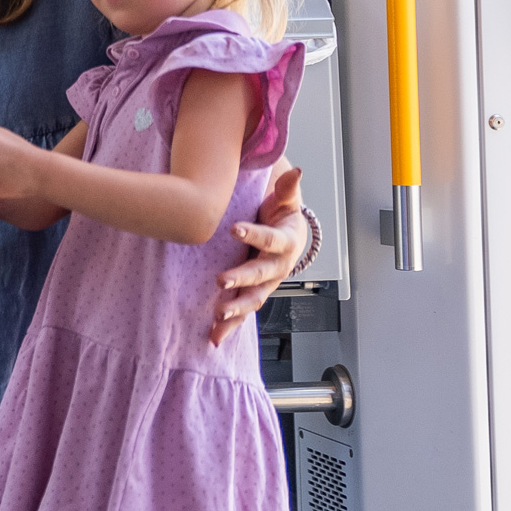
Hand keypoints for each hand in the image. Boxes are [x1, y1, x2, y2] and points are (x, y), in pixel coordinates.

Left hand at [210, 161, 306, 345]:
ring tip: (218, 315)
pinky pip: (242, 314)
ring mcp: (265, 284)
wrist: (289, 240)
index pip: (270, 239)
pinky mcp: (253, 295)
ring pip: (252, 300)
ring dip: (236, 310)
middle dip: (241, 280)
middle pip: (260, 276)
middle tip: (220, 281)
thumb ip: (287, 189)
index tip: (234, 227)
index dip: (254, 234)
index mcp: (284, 243)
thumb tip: (296, 171)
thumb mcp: (286, 201)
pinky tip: (214, 339)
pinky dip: (230, 327)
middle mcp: (276, 268)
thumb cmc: (283, 216)